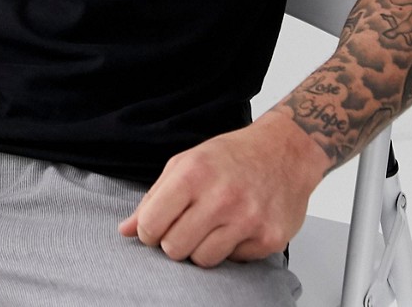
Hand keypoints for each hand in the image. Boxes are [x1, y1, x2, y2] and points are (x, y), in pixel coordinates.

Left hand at [118, 111, 328, 267]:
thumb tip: (126, 230)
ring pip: (202, 260)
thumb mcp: (186, 163)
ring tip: (214, 224)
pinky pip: (234, 261)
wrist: (285, 151)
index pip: (151, 224)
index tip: (157, 226)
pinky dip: (232, 248)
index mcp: (193, 173)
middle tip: (187, 225)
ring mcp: (247, 219)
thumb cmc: (231, 156)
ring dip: (202, 247)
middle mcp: (220, 197)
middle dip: (174, 242)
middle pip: (174, 249)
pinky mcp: (268, 239)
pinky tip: (238, 225)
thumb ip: (154, 197)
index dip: (149, 230)